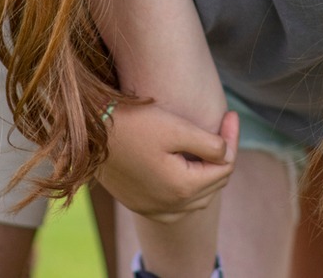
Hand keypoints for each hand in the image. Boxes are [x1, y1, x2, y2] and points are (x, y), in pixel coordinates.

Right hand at [96, 102, 239, 222]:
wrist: (89, 131)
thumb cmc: (133, 123)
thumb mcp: (177, 128)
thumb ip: (209, 144)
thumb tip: (226, 153)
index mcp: (182, 187)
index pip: (225, 166)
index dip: (232, 138)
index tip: (231, 114)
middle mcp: (169, 206)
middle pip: (213, 184)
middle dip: (223, 156)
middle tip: (223, 127)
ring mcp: (152, 209)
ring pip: (196, 199)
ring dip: (207, 175)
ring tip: (209, 148)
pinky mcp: (139, 205)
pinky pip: (175, 206)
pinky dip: (187, 191)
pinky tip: (185, 171)